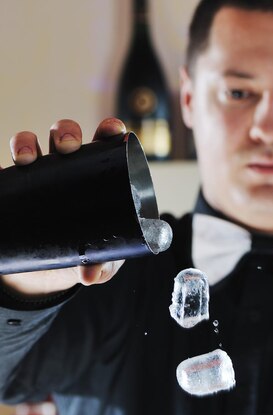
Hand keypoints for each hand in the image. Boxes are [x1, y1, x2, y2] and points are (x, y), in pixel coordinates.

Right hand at [0, 118, 126, 298]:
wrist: (46, 275)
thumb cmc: (84, 260)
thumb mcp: (99, 264)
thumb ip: (102, 266)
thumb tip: (90, 275)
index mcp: (97, 178)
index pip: (105, 146)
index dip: (108, 130)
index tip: (111, 130)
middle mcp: (67, 170)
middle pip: (65, 136)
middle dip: (65, 132)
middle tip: (67, 147)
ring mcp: (36, 178)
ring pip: (30, 145)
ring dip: (27, 142)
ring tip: (27, 159)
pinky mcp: (12, 190)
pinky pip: (1, 172)